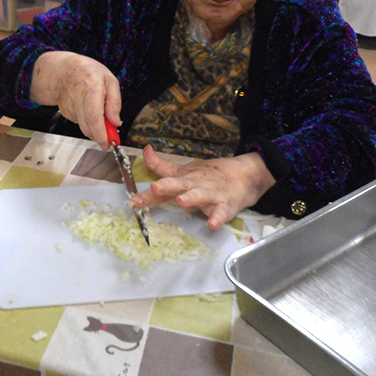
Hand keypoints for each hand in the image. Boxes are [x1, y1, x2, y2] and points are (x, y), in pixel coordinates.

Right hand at [30, 51, 120, 148]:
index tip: (108, 143)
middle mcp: (77, 99)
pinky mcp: (66, 114)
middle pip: (88, 126)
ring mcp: (69, 107)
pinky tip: (88, 109)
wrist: (61, 71)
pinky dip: (88, 122)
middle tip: (110, 139)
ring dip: (95, 129)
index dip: (101, 134)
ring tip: (101, 115)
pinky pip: (81, 123)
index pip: (94, 116)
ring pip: (84, 127)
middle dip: (100, 137)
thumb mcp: (109, 80)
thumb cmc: (87, 73)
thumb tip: (116, 123)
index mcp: (91, 87)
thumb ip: (115, 102)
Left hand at [132, 145, 275, 229]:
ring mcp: (210, 194)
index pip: (162, 186)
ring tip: (181, 201)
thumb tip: (145, 152)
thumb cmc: (208, 176)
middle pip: (179, 185)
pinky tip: (212, 224)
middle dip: (166, 186)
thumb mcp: (184, 170)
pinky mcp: (225, 205)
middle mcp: (194, 185)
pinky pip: (221, 213)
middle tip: (154, 188)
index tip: (133, 201)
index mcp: (183, 180)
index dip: (148, 194)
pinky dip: (218, 218)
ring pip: (200, 196)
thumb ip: (162, 166)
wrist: (242, 176)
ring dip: (191, 198)